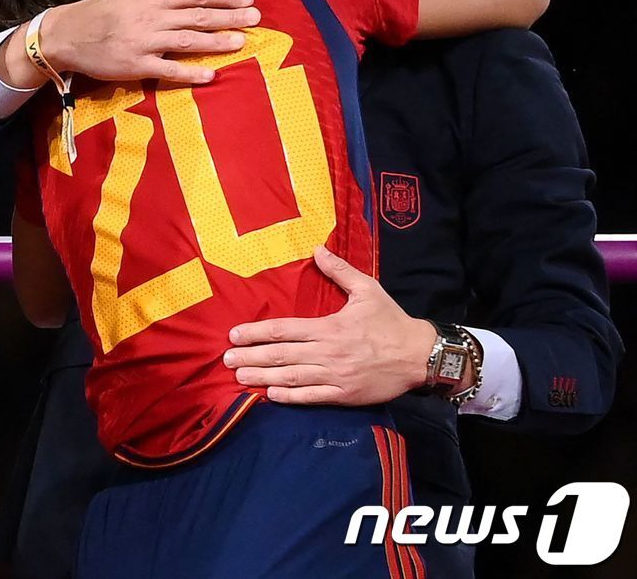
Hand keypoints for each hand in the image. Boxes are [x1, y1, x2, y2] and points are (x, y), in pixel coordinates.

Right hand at [33, 0, 258, 84]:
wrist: (68, 34)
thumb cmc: (101, 8)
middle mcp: (153, 17)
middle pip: (199, 15)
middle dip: (230, 16)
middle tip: (256, 18)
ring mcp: (146, 43)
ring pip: (188, 40)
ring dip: (217, 41)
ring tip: (241, 42)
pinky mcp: (137, 66)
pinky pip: (167, 70)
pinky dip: (189, 72)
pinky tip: (210, 75)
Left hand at [222, 247, 437, 404]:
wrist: (420, 356)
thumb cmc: (391, 321)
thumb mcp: (368, 289)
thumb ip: (339, 271)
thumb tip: (317, 248)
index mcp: (329, 327)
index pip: (284, 330)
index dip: (256, 333)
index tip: (235, 335)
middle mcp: (327, 353)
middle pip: (281, 355)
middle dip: (251, 357)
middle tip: (226, 360)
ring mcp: (335, 376)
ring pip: (292, 378)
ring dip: (262, 377)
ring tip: (239, 377)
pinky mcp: (345, 395)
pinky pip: (312, 397)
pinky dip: (290, 397)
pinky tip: (270, 395)